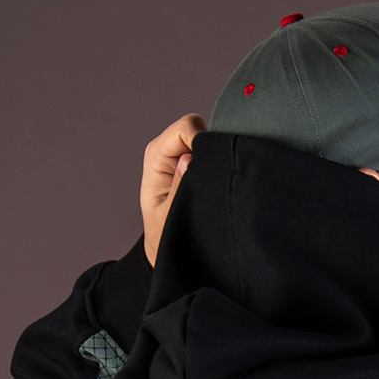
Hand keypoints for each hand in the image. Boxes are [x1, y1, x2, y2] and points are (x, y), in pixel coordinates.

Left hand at [141, 113, 207, 264]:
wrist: (170, 251)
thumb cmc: (165, 236)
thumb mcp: (169, 216)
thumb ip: (179, 187)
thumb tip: (190, 157)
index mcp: (156, 156)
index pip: (184, 127)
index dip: (202, 139)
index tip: (214, 164)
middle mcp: (170, 149)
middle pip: (198, 127)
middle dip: (211, 146)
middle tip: (218, 177)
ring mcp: (185, 154)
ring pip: (209, 138)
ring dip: (217, 157)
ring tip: (218, 184)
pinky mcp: (197, 163)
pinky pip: (214, 151)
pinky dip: (221, 163)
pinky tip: (222, 182)